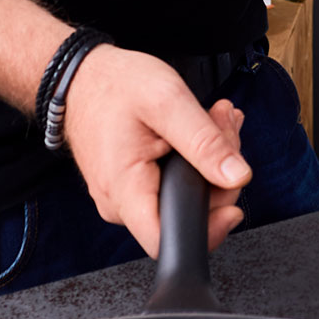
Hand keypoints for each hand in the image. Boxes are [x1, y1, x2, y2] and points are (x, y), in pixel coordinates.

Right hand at [59, 44, 253, 255]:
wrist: (81, 78)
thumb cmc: (114, 85)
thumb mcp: (167, 102)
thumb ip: (204, 142)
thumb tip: (237, 176)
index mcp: (125, 191)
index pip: (168, 241)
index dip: (210, 228)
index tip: (234, 192)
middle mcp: (122, 204)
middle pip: (189, 211)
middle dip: (220, 168)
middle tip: (224, 123)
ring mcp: (128, 196)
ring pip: (188, 193)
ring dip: (212, 155)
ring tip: (215, 117)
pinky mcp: (135, 185)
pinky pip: (175, 181)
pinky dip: (196, 155)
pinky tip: (203, 127)